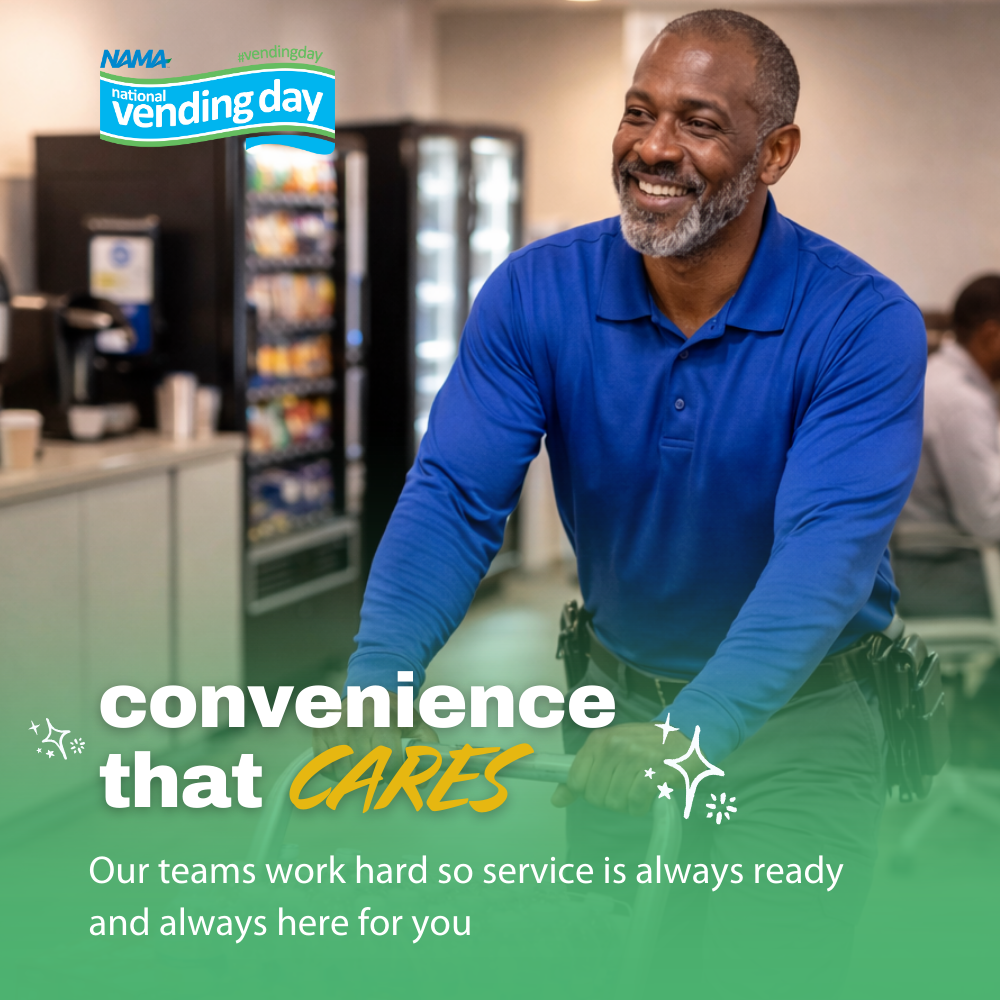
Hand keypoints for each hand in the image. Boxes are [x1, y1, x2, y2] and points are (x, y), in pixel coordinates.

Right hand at [312, 692, 438, 778]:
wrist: (371, 690)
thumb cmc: (395, 713)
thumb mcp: (417, 726)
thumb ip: (427, 752)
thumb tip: (421, 783)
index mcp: (383, 717)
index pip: (388, 762)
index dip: (394, 773)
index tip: (394, 771)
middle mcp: (357, 720)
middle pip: (365, 771)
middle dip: (376, 776)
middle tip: (380, 768)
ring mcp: (336, 725)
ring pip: (344, 773)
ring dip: (356, 776)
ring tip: (365, 763)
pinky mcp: (320, 730)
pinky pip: (326, 767)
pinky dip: (337, 771)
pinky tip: (348, 760)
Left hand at [551, 723, 691, 815]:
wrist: (687, 737)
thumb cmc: (645, 746)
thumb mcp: (610, 751)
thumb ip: (583, 774)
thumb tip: (556, 800)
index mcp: (599, 740)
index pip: (575, 780)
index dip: (587, 791)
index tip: (602, 787)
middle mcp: (615, 746)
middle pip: (595, 796)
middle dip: (610, 800)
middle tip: (626, 787)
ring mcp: (637, 757)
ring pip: (615, 802)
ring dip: (628, 804)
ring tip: (639, 789)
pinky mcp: (656, 772)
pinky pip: (637, 803)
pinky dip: (641, 807)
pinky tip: (649, 796)